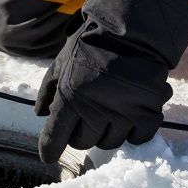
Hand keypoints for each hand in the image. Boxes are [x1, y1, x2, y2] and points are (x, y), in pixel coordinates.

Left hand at [35, 0, 187, 161]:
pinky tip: (130, 114)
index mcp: (69, 98)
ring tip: (109, 111)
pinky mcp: (148, 113)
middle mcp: (95, 110)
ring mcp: (123, 114)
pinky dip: (133, 130)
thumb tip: (39, 115)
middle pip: (84, 142)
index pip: (54, 137)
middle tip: (85, 117)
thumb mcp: (61, 63)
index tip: (48, 155)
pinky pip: (138, 137)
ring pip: (110, 142)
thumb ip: (48, 90)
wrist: (131, 31)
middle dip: (80, 133)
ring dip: (106, 131)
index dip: (49, 149)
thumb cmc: (90, 46)